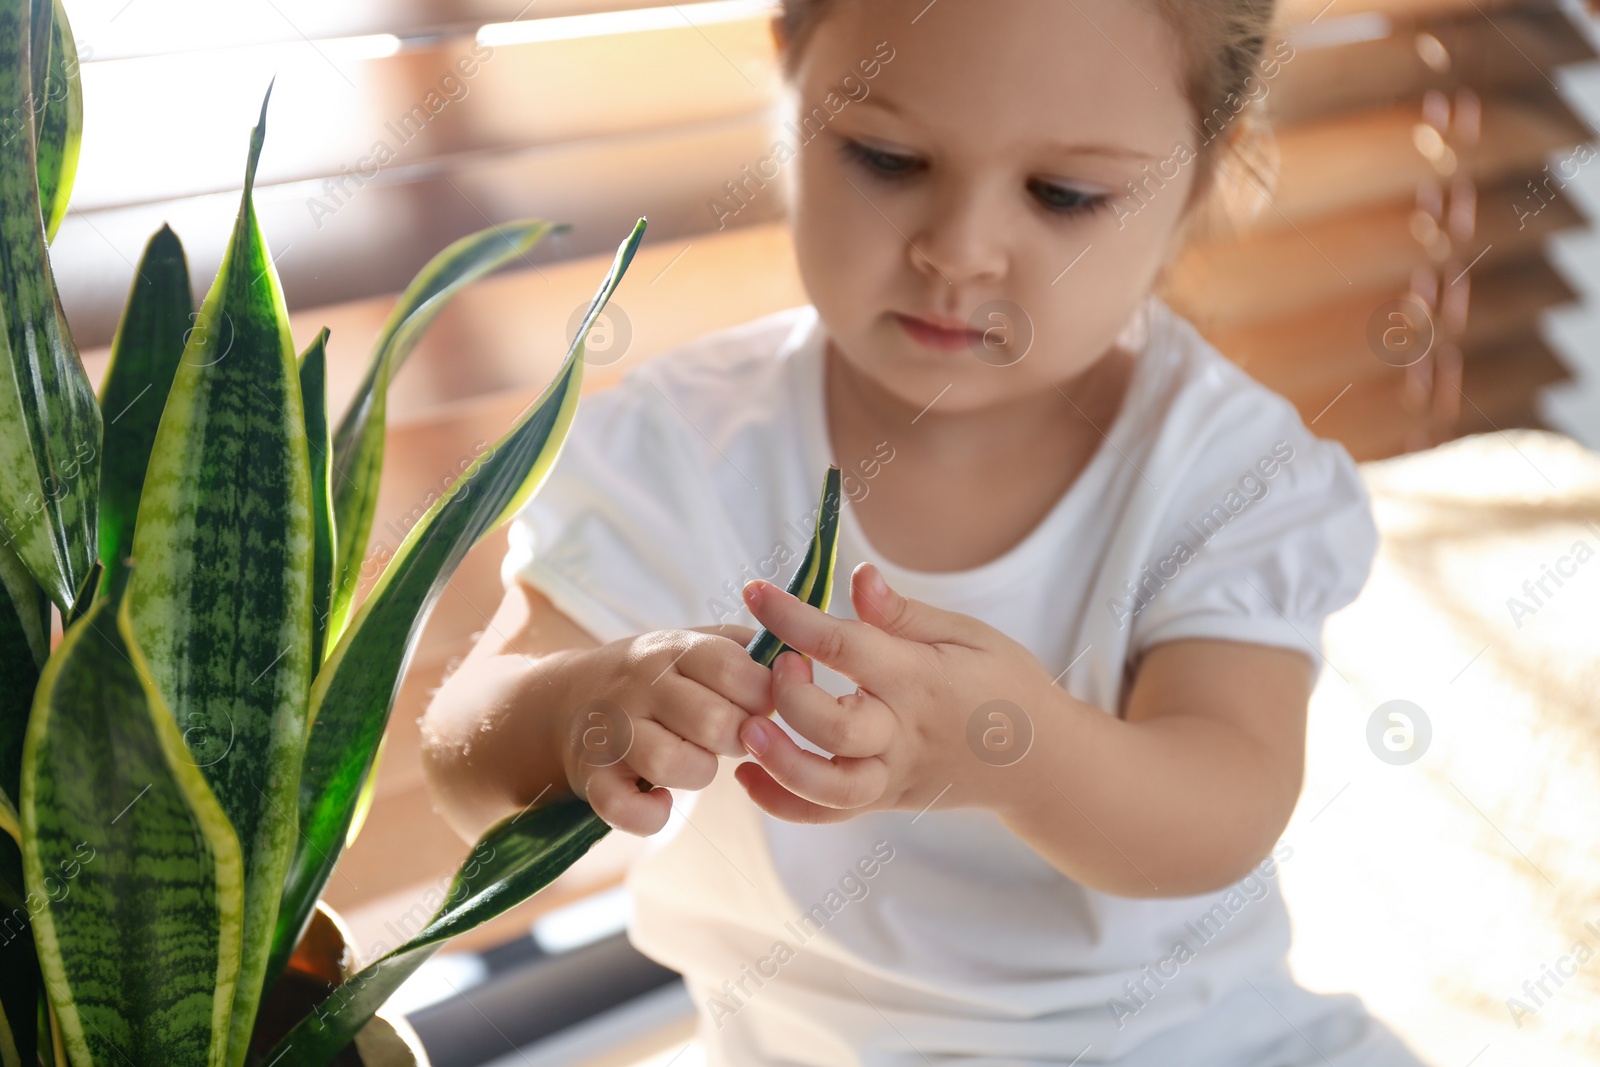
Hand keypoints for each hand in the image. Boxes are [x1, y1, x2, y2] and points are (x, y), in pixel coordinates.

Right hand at [558, 622, 768, 835]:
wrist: (566, 700)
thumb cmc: (656, 678)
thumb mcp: (695, 645)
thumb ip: (749, 651)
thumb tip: (801, 667)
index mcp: (674, 649)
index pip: (733, 668)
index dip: (762, 696)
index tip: (760, 707)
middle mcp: (639, 686)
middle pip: (713, 721)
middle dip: (738, 740)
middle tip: (732, 739)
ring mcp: (612, 733)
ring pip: (671, 763)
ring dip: (698, 773)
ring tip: (695, 762)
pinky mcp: (592, 777)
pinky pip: (626, 809)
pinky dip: (651, 815)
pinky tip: (661, 800)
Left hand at [733, 561, 1058, 822]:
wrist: (1041, 763)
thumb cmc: (1004, 685)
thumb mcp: (967, 635)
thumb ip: (904, 614)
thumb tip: (858, 577)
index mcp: (921, 681)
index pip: (847, 647)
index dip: (795, 618)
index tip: (755, 592)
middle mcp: (903, 734)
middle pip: (833, 727)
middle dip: (790, 695)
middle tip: (776, 663)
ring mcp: (893, 776)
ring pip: (829, 786)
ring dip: (779, 761)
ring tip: (749, 728)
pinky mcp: (885, 801)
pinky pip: (829, 814)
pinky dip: (782, 803)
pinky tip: (748, 776)